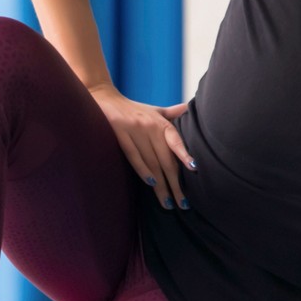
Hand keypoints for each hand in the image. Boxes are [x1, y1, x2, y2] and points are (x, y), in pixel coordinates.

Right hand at [89, 84, 193, 209]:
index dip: (184, 154)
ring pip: (151, 162)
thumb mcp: (155, 110)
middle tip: (183, 203)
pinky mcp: (120, 134)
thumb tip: (190, 108)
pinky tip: (151, 183)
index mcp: (160, 122)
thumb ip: (172, 113)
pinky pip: (133, 155)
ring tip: (168, 203)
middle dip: (174, 183)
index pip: (176, 140)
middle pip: (165, 159)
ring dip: (160, 185)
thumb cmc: (133, 109)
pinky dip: (142, 169)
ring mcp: (135, 131)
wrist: (106, 97)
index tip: (194, 169)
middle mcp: (150, 127)